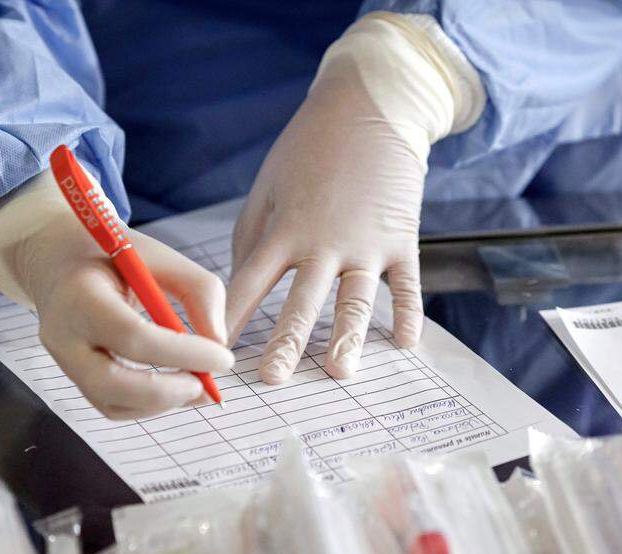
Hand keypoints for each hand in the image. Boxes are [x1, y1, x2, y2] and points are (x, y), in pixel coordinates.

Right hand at [0, 171, 233, 419]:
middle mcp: (63, 334)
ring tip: (198, 385)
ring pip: (111, 404)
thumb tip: (219, 343)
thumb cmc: (113, 254)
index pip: (132, 336)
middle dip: (166, 392)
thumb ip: (199, 290)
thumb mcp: (160, 255)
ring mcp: (63, 361)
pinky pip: (112, 405)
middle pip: (110, 383)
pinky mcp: (74, 377)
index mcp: (81, 295)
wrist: (58, 259)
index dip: (182, 353)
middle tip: (207, 385)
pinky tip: (176, 387)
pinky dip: (149, 406)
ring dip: (162, 404)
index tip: (223, 357)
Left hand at [226, 45, 431, 383]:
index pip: (249, 285)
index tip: (213, 352)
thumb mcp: (268, 187)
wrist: (371, 104)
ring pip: (356, 301)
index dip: (230, 320)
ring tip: (340, 372)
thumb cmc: (309, 149)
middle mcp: (323, 241)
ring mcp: (366, 242)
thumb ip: (253, 241)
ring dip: (348, 338)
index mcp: (284, 229)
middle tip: (273, 380)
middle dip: (286, 342)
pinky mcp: (401, 238)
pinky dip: (408, 313)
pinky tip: (404, 344)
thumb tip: (238, 290)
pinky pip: (406, 284)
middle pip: (301, 301)